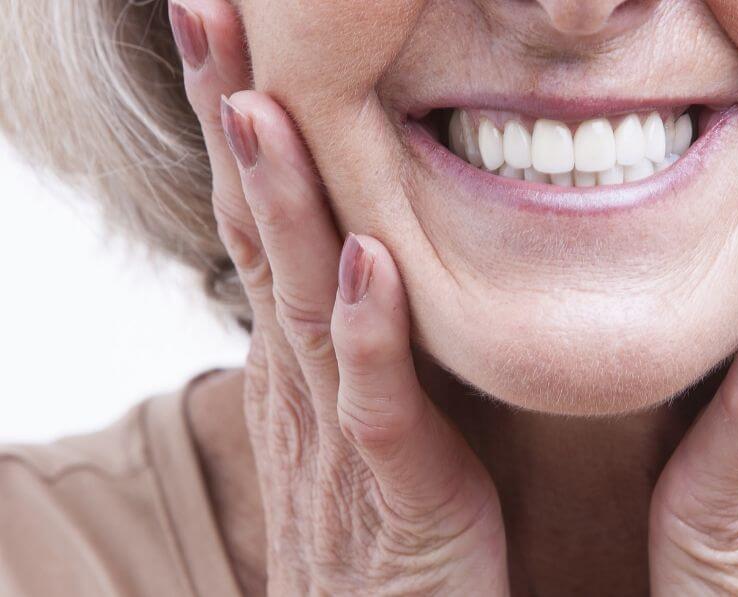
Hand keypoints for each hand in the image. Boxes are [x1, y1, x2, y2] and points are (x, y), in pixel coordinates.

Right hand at [169, 1, 507, 593]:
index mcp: (303, 350)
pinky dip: (368, 332)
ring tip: (260, 102)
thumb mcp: (363, 403)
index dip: (242, 115)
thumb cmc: (389, 516)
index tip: (230, 20)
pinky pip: (376, 404)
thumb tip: (364, 243)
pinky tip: (366, 261)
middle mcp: (303, 377)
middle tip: (206, 9)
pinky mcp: (395, 489)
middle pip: (257, 229)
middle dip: (233, 118)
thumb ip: (359, 327)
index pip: (261, 213)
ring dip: (281, 201)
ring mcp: (339, 431)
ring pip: (301, 299)